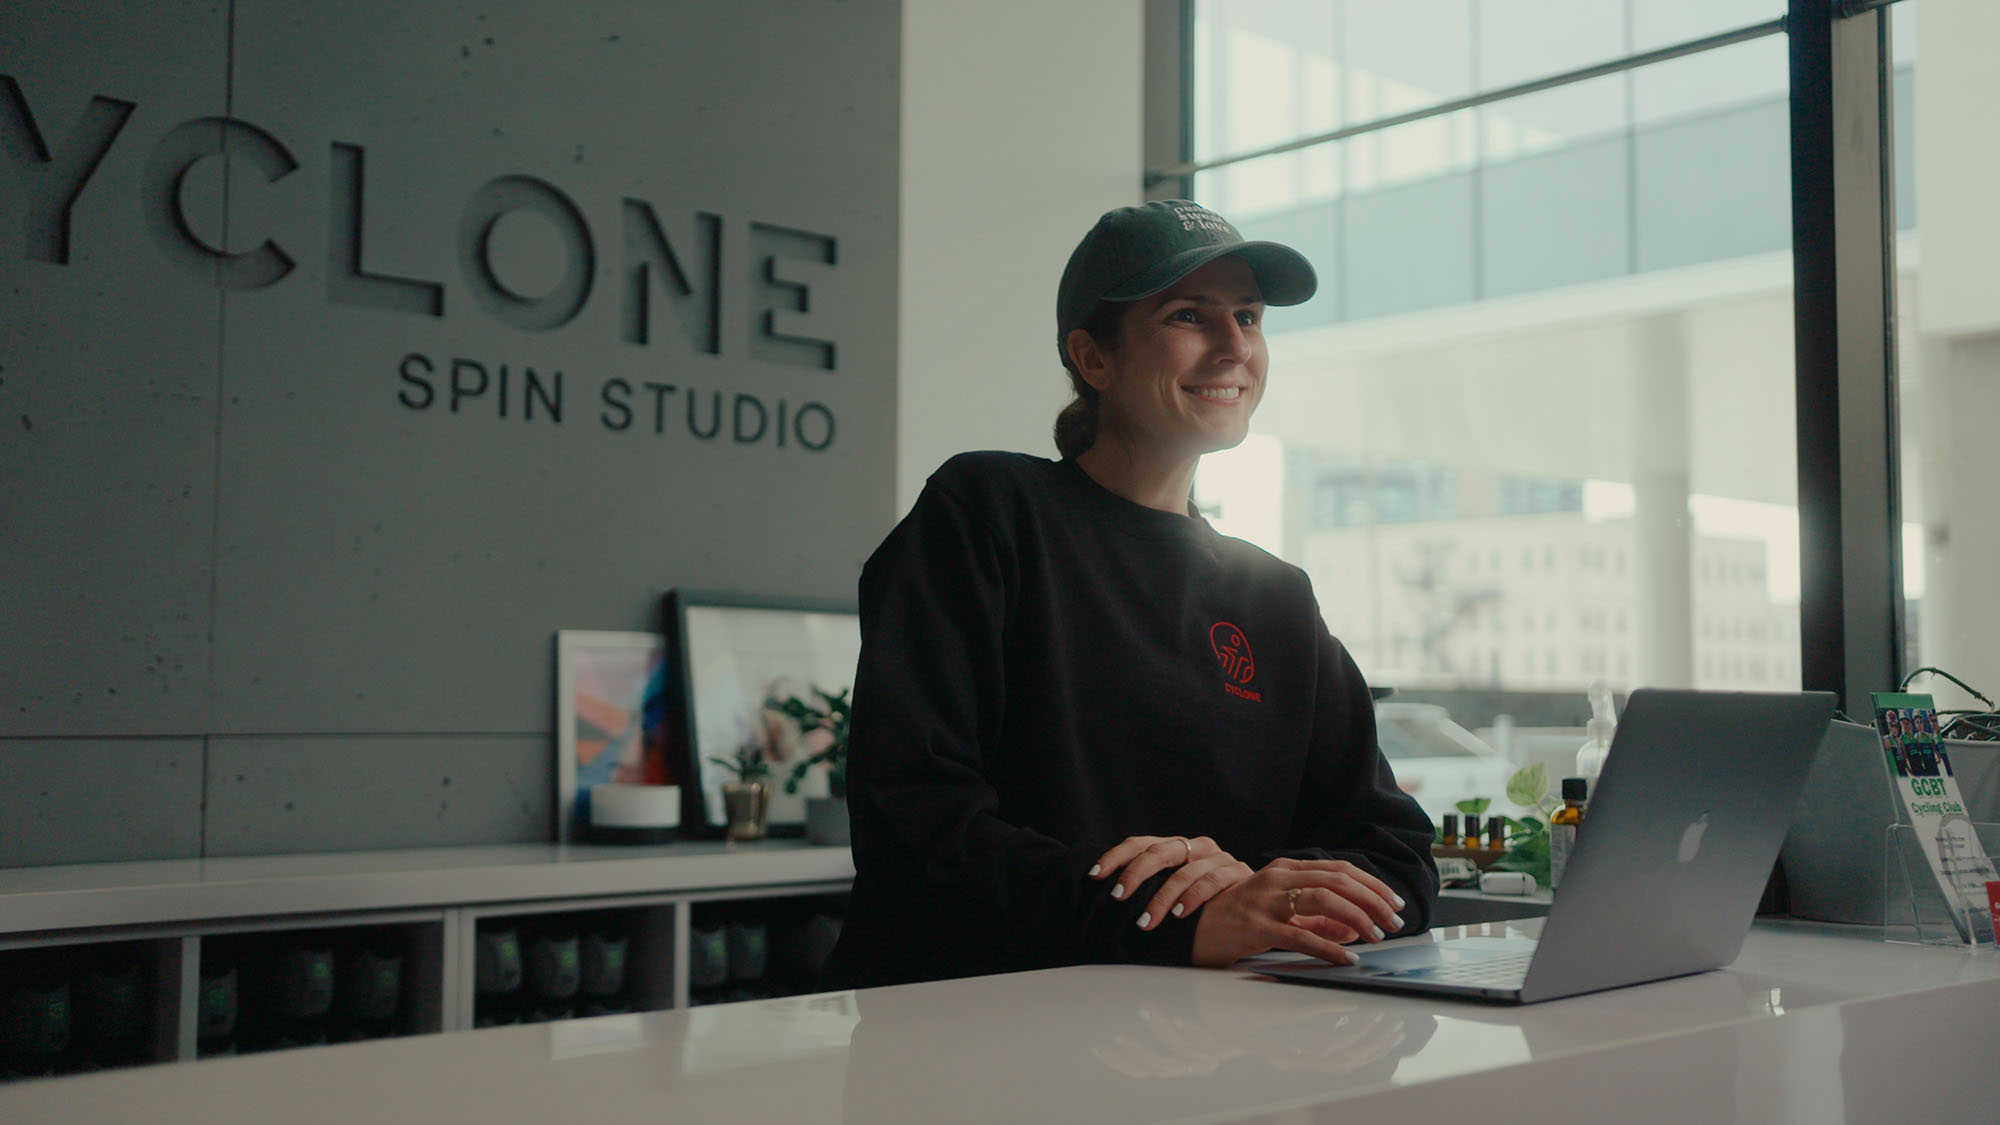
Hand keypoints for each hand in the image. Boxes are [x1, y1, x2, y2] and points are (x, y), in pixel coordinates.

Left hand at [1089, 835, 1252, 930]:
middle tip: (1118, 897)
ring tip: (1146, 921)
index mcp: (1175, 845)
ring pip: (1184, 871)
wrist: (1255, 903)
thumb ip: (1151, 887)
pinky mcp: (1238, 872)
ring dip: (1162, 898)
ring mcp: (1218, 857)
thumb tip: (1107, 897)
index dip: (1115, 857)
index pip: (1139, 843)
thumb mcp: (1175, 890)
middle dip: (1135, 875)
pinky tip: (1180, 915)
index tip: (1095, 875)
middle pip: (1160, 851)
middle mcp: (1196, 846)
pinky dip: (1194, 898)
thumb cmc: (1205, 901)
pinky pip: (1212, 881)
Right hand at [1190, 858, 1406, 967]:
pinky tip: (1346, 957)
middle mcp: (1278, 878)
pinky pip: (1301, 935)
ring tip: (1376, 936)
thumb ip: (1316, 919)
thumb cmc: (1236, 920)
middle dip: (1373, 900)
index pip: (1339, 870)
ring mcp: (1266, 901)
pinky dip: (1330, 947)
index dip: (1371, 885)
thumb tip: (1354, 928)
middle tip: (1395, 921)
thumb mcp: (1281, 913)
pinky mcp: (1257, 926)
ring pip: (1324, 900)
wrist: (1191, 930)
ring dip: (1358, 918)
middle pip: (1338, 881)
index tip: (1393, 902)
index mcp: (1285, 870)